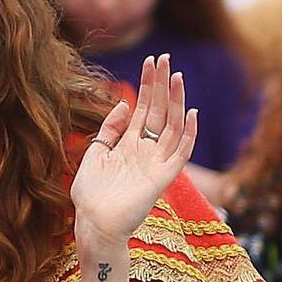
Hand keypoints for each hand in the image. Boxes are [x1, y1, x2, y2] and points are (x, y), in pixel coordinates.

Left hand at [71, 57, 196, 257]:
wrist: (93, 223)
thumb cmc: (90, 194)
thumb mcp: (95, 152)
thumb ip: (109, 129)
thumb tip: (123, 103)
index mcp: (130, 143)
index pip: (144, 107)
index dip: (149, 84)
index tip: (152, 60)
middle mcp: (146, 149)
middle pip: (160, 110)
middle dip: (162, 84)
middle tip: (165, 58)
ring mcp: (156, 162)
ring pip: (172, 125)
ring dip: (176, 101)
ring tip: (176, 76)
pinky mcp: (163, 177)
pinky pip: (181, 152)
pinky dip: (188, 133)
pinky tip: (191, 112)